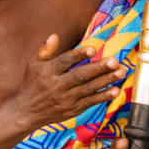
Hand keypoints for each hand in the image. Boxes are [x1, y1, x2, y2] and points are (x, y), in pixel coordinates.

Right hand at [8, 35, 126, 129]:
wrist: (26, 112)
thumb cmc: (32, 84)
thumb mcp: (32, 64)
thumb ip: (44, 50)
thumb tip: (54, 36)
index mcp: (47, 72)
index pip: (65, 61)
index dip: (79, 55)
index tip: (93, 49)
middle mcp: (57, 86)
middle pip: (81, 76)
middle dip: (99, 68)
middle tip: (114, 61)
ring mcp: (66, 99)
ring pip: (89, 88)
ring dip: (106, 80)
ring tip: (121, 71)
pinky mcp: (73, 109)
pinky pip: (91, 102)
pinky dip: (104, 96)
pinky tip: (116, 90)